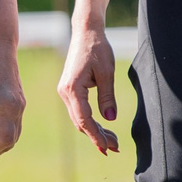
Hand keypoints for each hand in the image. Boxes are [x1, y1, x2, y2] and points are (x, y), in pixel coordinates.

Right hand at [57, 19, 119, 153]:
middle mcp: (65, 93)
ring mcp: (65, 92)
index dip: (96, 136)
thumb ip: (107, 96)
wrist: (86, 32)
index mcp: (72, 89)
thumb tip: (109, 119)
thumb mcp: (107, 72)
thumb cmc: (97, 48)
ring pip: (80, 118)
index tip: (107, 148)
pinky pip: (80, 111)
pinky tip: (104, 128)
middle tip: (116, 148)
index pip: (84, 119)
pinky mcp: (70, 90)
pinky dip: (91, 120)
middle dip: (97, 137)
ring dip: (95, 130)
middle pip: (81, 122)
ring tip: (113, 141)